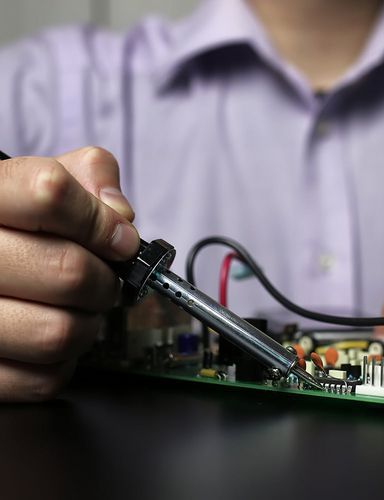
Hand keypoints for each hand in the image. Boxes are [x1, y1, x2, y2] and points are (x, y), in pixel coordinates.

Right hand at [0, 147, 138, 400]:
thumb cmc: (17, 222)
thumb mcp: (44, 178)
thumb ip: (88, 176)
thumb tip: (121, 216)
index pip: (50, 193)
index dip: (101, 220)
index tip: (121, 239)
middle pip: (68, 270)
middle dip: (106, 280)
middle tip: (105, 279)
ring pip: (58, 332)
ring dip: (89, 323)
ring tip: (80, 309)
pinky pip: (44, 378)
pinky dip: (65, 362)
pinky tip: (53, 331)